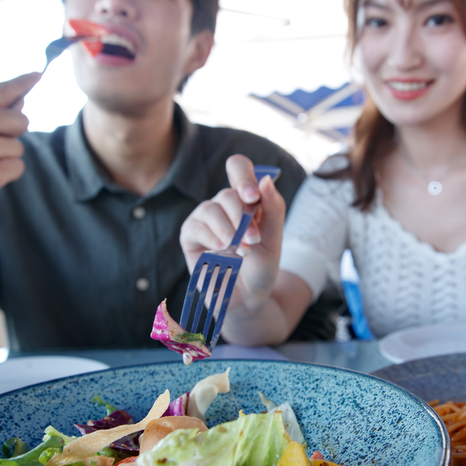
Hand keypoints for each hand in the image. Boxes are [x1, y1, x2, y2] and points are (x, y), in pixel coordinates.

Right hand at [179, 155, 286, 310]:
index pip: (238, 168)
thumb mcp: (274, 238)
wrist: (249, 297)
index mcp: (245, 198)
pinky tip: (222, 249)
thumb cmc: (262, 266)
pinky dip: (211, 236)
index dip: (244, 177)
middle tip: (253, 240)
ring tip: (241, 250)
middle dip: (242, 216)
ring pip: (210, 208)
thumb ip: (273, 208)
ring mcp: (205, 220)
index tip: (253, 197)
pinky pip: (195, 226)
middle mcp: (223, 205)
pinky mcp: (190, 236)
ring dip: (229, 229)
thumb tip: (266, 180)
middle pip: (227, 193)